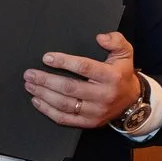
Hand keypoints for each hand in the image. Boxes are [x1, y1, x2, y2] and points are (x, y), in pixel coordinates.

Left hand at [25, 31, 139, 129]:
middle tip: (29, 74)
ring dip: (43, 94)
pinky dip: (48, 111)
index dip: (64, 62)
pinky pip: (65, 119)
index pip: (84, 68)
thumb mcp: (125, 53)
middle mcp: (103, 95)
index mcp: (111, 76)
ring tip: (30, 85)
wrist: (131, 101)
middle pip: (69, 88)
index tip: (46, 58)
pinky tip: (37, 101)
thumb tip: (100, 37)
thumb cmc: (122, 73)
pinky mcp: (89, 122)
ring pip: (64, 104)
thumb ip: (116, 40)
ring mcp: (96, 111)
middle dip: (46, 80)